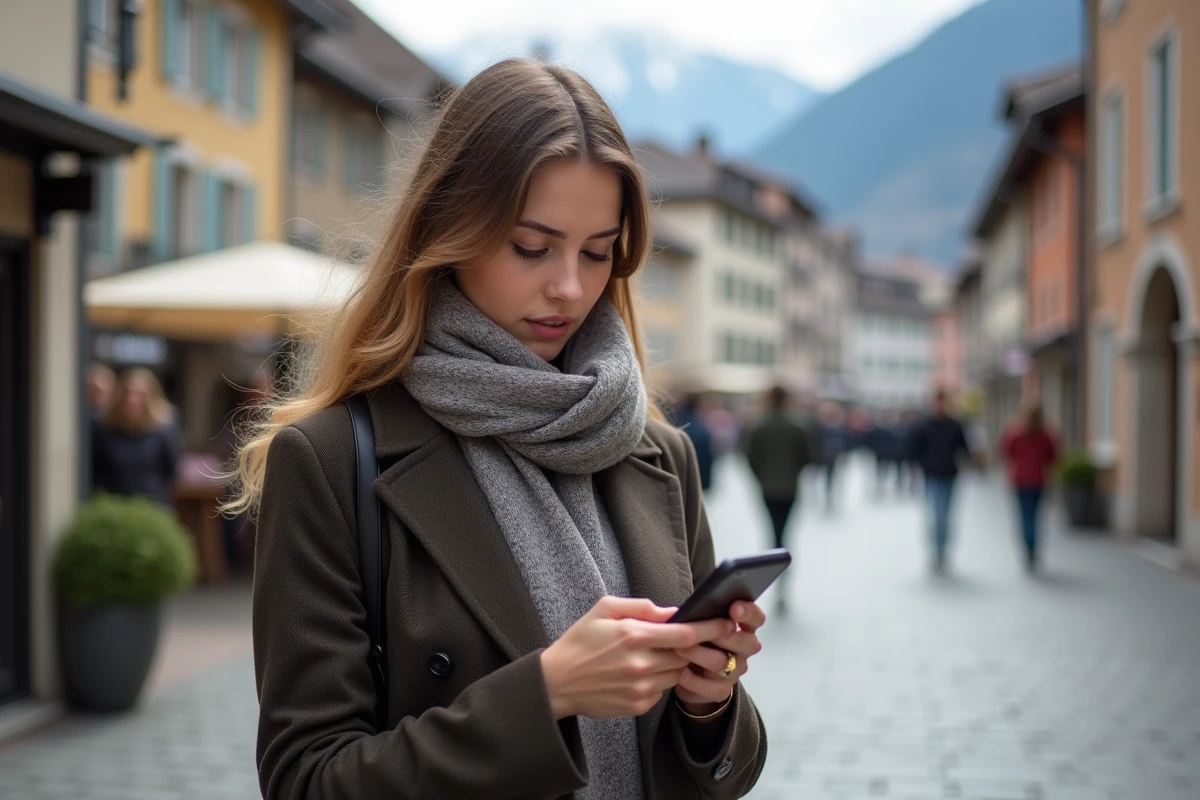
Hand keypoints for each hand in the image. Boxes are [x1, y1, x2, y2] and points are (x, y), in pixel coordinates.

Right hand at [540, 596, 734, 719]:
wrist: (557, 682)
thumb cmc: (579, 641)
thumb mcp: (604, 609)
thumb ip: (641, 607)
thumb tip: (672, 611)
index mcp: (634, 635)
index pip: (685, 633)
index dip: (710, 628)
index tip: (726, 623)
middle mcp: (641, 664)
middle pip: (688, 655)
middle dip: (698, 647)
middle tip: (703, 639)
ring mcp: (641, 688)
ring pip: (678, 674)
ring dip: (679, 664)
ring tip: (665, 653)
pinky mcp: (638, 705)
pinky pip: (663, 691)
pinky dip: (662, 680)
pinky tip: (646, 672)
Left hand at [673, 600, 765, 714]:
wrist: (691, 676)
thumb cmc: (697, 641)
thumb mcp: (701, 624)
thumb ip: (704, 615)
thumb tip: (691, 609)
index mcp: (743, 628)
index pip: (756, 618)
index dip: (748, 612)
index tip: (734, 608)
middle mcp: (744, 650)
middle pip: (746, 642)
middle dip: (721, 634)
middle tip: (697, 629)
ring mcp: (735, 671)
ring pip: (722, 662)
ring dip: (698, 654)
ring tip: (678, 648)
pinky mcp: (722, 690)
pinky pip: (711, 686)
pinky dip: (693, 680)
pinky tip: (680, 672)